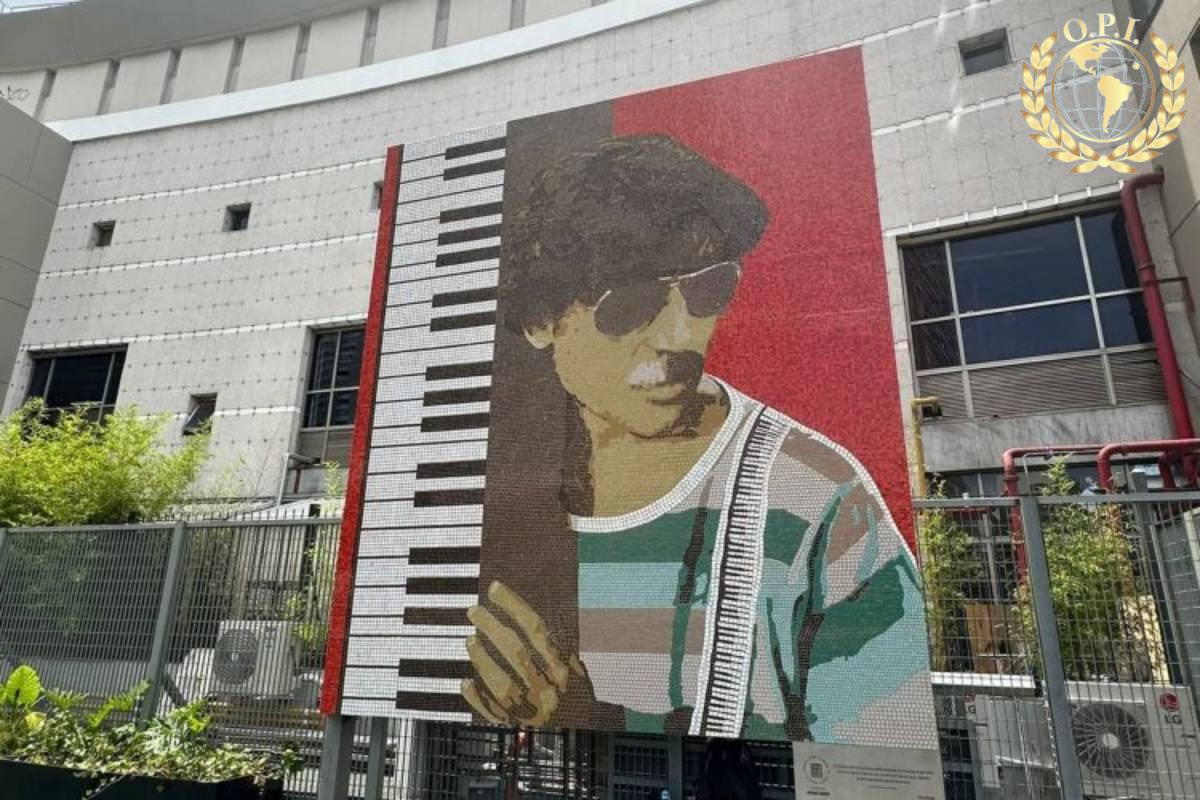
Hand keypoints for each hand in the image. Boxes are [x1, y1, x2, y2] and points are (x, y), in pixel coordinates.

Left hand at [461, 580, 588, 725]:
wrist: (583, 734)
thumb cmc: (575, 694)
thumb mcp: (574, 667)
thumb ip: (554, 646)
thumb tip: (524, 615)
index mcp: (564, 667)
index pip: (536, 629)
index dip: (514, 605)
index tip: (495, 589)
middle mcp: (549, 687)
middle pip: (515, 651)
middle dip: (492, 627)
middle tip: (474, 611)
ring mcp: (533, 709)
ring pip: (501, 682)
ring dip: (482, 659)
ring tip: (470, 640)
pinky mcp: (518, 727)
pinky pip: (492, 712)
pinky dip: (477, 697)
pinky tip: (466, 682)